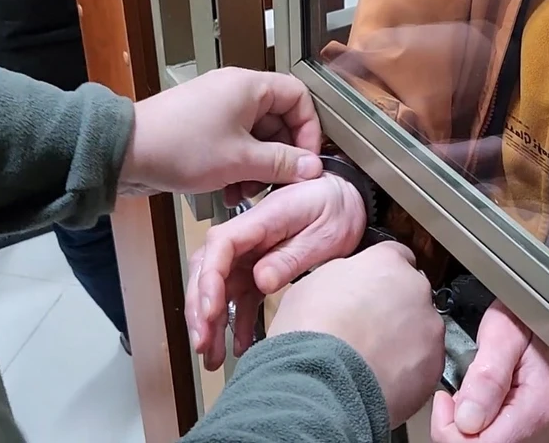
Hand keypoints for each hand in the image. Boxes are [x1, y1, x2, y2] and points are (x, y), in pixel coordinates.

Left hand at [118, 67, 322, 196]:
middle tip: (277, 183)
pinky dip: (239, 167)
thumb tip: (313, 167)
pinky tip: (229, 191)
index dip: (309, 129)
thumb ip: (282, 163)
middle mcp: (236, 92)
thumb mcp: (241, 160)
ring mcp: (219, 109)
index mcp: (250, 87)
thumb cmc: (179, 147)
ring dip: (258, 168)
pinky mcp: (203, 127)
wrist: (125, 153)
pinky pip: (236, 145)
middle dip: (280, 156)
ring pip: (257, 137)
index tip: (307, 160)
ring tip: (247, 192)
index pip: (299, 97)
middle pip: (279, 120)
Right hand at [186, 173, 366, 369]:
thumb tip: (262, 280)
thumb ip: (293, 255)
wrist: (347, 195)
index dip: (209, 280)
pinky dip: (237, 321)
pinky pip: (241, 295)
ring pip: (219, 287)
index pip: (221, 246)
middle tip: (203, 342)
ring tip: (213, 354)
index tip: (210, 311)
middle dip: (200, 308)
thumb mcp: (325, 231)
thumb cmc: (337, 204)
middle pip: (210, 269)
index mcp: (263, 219)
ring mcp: (251, 251)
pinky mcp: (259, 266)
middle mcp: (249, 234)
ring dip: (212, 322)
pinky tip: (238, 345)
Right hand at [268, 243, 444, 427]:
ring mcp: (429, 327)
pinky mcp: (434, 364)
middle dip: (394, 309)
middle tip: (366, 329)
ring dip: (403, 340)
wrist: (322, 382)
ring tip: (370, 358)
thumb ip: (343, 276)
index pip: (395, 256)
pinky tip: (380, 377)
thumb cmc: (311, 333)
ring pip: (421, 329)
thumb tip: (347, 283)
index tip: (370, 290)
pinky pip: (424, 363)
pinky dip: (408, 370)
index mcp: (386, 262)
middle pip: (411, 293)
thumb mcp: (313, 283)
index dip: (380, 276)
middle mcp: (415, 289)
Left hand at [431, 301, 548, 442]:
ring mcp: (540, 437)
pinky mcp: (532, 436)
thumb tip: (466, 419)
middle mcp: (543, 432)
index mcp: (537, 409)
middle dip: (458, 427)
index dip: (450, 428)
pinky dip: (480, 428)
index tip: (445, 400)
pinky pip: (497, 441)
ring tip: (474, 395)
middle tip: (459, 394)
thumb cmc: (527, 320)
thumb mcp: (505, 331)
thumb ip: (487, 374)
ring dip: (469, 428)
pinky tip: (482, 406)